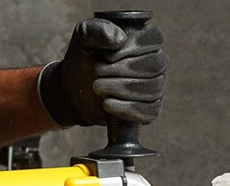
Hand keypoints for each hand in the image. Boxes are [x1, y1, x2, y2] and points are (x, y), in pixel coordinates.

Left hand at [38, 17, 166, 126]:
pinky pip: (149, 112)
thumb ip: (97, 29)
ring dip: (120, 88)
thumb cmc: (83, 60)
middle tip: (97, 72)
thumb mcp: (83, 38)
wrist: (73, 91)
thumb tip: (120, 39)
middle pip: (154, 65)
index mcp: (145, 41)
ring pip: (152, 89)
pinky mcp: (150, 110)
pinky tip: (107, 104)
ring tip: (97, 87)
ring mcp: (156, 87)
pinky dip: (126, 109)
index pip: (154, 39)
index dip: (132, 47)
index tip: (107, 56)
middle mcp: (156, 63)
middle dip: (121, 70)